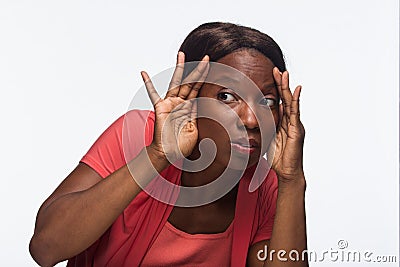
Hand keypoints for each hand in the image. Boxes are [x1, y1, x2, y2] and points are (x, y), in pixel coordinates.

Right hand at [141, 52, 209, 161]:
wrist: (168, 153)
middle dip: (198, 69)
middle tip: (206, 57)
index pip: (198, 89)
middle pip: (190, 82)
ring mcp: (170, 103)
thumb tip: (212, 112)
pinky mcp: (160, 108)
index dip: (205, 78)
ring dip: (179, 68)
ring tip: (181, 54)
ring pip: (176, 82)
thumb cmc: (181, 144)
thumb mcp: (197, 129)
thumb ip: (201, 118)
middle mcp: (180, 102)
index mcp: (190, 107)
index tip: (212, 66)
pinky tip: (143, 73)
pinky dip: (148, 83)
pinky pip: (153, 94)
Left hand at [267, 67, 305, 182]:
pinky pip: (295, 113)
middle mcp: (291, 121)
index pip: (279, 101)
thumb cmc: (278, 157)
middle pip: (286, 98)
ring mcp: (295, 125)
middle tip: (277, 70)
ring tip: (285, 74)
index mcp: (284, 122)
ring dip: (287, 88)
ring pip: (291, 102)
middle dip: (281, 84)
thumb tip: (254, 120)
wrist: (287, 172)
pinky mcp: (297, 131)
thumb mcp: (267, 138)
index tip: (270, 76)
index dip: (276, 89)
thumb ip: (264, 128)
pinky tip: (296, 90)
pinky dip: (296, 101)